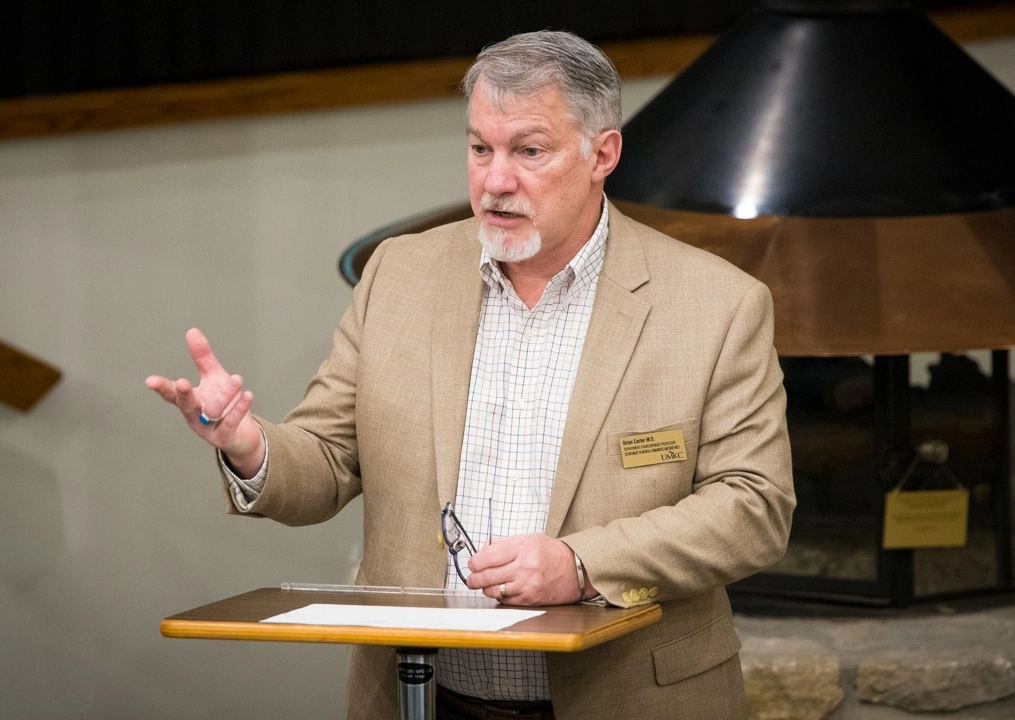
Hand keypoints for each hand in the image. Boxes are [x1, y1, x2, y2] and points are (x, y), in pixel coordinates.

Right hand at [145, 328, 263, 476]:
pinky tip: (248, 395)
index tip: (150, 381)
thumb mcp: (214, 378)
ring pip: (213, 412)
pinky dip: (239, 409)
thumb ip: (203, 357)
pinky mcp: (225, 437)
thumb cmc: (224, 404)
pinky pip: (231, 422)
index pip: (172, 394)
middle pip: (187, 405)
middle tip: (182, 383)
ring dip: (224, 395)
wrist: (242, 434)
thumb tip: (192, 331)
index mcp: (189, 401)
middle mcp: (195, 416)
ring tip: (237, 379)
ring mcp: (208, 429)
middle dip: (184, 395)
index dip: (162, 387)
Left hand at [466, 533, 581, 605]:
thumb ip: (503, 543)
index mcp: (522, 548)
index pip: (487, 557)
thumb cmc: (551, 553)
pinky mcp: (530, 599)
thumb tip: (482, 550)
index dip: (474, 562)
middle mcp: (524, 567)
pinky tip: (500, 590)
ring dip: (484, 588)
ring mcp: (527, 585)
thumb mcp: (527, 539)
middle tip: (471, 578)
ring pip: (493, 591)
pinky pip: (505, 600)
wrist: (575, 569)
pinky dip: (498, 596)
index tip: (472, 564)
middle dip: (473, 579)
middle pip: (487, 576)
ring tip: (484, 584)